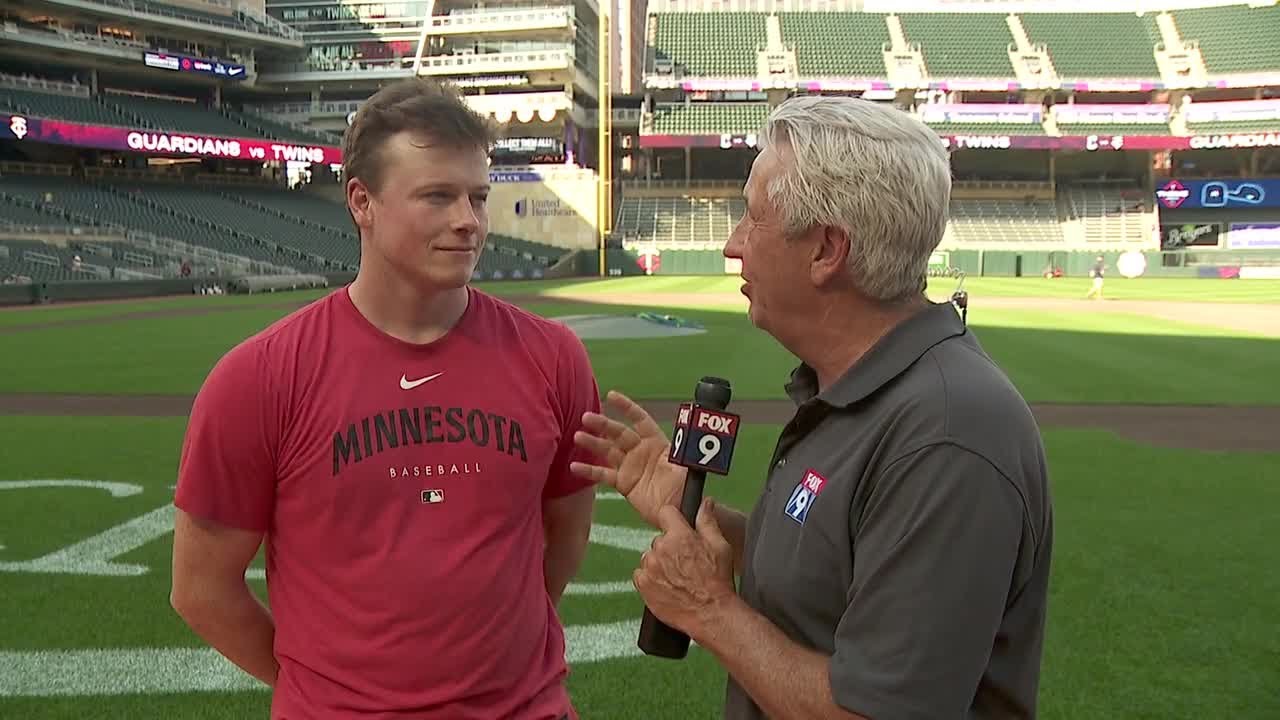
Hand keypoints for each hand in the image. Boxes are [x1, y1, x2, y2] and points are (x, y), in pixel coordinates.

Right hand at [570, 391, 687, 528]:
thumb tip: (683, 444)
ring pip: (608, 451)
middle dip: (603, 425)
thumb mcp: (686, 469)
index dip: (626, 407)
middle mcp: (640, 451)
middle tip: (586, 417)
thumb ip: (679, 456)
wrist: (678, 513)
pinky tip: (574, 467)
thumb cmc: (687, 488)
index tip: (611, 396)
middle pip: (619, 433)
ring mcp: (630, 467)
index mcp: (657, 443)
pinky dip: (589, 471)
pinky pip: (603, 474)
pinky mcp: (623, 483)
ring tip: (578, 437)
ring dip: (593, 443)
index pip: (640, 420)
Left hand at [633, 499, 736, 637]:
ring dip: (659, 563)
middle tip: (684, 562)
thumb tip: (705, 503)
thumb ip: (708, 521)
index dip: (673, 519)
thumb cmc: (718, 580)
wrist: (710, 613)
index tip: (678, 528)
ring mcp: (650, 568)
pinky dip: (650, 578)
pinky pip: (641, 574)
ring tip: (677, 577)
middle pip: (659, 538)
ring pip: (650, 557)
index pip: (666, 512)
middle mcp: (661, 549)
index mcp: (680, 536)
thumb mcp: (720, 546)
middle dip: (669, 547)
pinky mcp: (643, 585)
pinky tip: (666, 585)